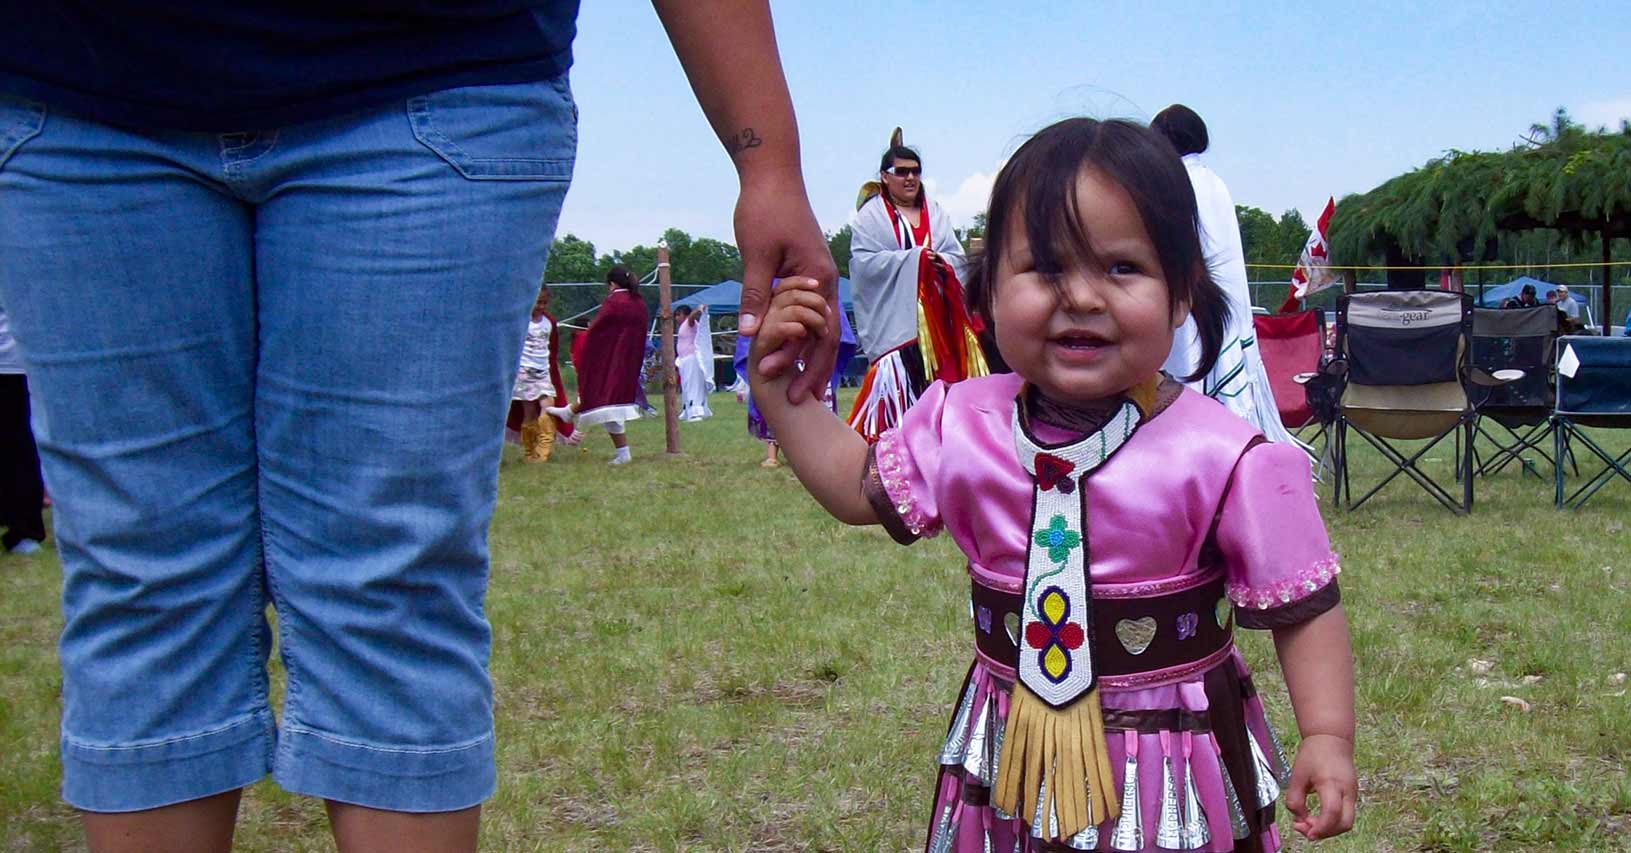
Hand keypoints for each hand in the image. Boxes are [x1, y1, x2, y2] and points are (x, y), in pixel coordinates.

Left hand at [733, 169, 838, 403]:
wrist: (771, 174)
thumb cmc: (764, 209)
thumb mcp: (756, 255)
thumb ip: (755, 296)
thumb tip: (748, 336)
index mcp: (818, 278)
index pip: (818, 333)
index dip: (803, 364)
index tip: (786, 388)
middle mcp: (824, 281)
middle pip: (825, 337)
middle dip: (813, 371)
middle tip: (799, 401)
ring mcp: (817, 278)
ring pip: (817, 327)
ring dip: (806, 357)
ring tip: (798, 387)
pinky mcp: (804, 273)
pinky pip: (807, 313)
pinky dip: (800, 335)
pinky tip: (790, 354)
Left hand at [1284, 733, 1356, 840]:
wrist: (1332, 739)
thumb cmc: (1314, 753)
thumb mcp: (1297, 775)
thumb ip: (1295, 799)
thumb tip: (1299, 819)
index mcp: (1332, 783)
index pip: (1332, 813)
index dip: (1320, 828)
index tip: (1306, 832)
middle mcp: (1347, 790)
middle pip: (1345, 823)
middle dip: (1326, 832)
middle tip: (1306, 829)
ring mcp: (1353, 793)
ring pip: (1347, 821)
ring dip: (1328, 828)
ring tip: (1307, 821)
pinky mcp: (1352, 794)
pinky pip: (1345, 814)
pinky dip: (1332, 821)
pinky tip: (1316, 817)